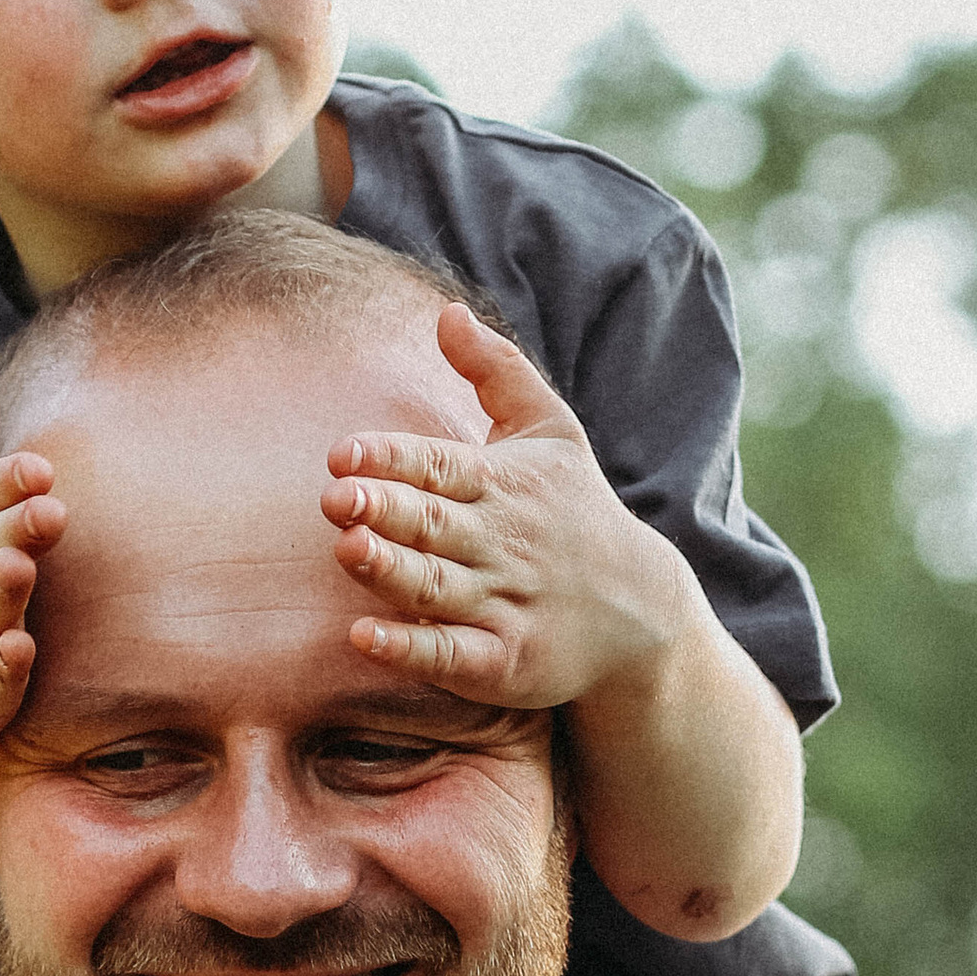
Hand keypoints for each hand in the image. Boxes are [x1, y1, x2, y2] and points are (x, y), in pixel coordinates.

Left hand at [323, 303, 685, 708]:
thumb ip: (496, 370)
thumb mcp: (551, 431)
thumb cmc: (578, 511)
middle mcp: (502, 543)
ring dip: (392, 571)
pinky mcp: (507, 663)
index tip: (343, 454)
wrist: (642, 612)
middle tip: (335, 498)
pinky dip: (411, 649)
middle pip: (435, 523)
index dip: (393, 460)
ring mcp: (507, 605)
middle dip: (386, 509)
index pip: (441, 465)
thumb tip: (445, 312)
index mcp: (504, 484)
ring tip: (348, 551)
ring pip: (438, 587)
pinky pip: (452, 655)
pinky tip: (364, 639)